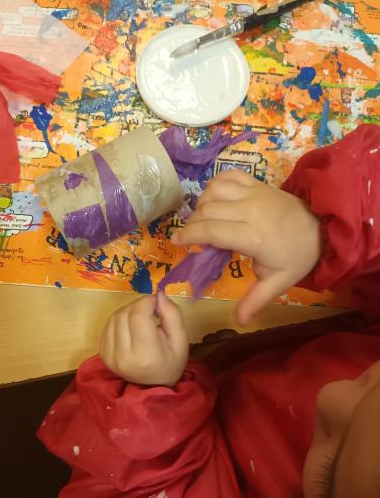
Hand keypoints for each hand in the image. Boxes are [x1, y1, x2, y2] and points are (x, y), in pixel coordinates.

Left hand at [100, 294, 188, 385]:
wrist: (154, 385)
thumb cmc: (171, 362)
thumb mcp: (181, 339)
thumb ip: (172, 314)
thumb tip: (158, 294)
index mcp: (145, 353)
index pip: (138, 315)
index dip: (147, 302)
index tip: (156, 303)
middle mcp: (123, 356)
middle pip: (125, 314)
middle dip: (138, 305)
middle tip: (150, 310)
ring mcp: (110, 356)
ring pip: (114, 317)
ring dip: (128, 311)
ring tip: (141, 319)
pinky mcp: (103, 354)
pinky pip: (108, 326)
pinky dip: (119, 320)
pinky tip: (130, 327)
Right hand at [171, 170, 320, 325]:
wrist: (321, 229)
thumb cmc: (296, 257)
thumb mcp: (278, 282)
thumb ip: (256, 300)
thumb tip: (239, 322)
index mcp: (253, 236)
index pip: (212, 230)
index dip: (189, 235)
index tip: (176, 241)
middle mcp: (251, 210)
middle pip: (208, 211)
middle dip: (192, 224)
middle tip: (189, 237)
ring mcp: (254, 193)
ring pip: (214, 190)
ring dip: (201, 203)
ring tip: (201, 219)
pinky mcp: (258, 183)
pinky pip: (228, 175)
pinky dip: (215, 184)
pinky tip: (213, 197)